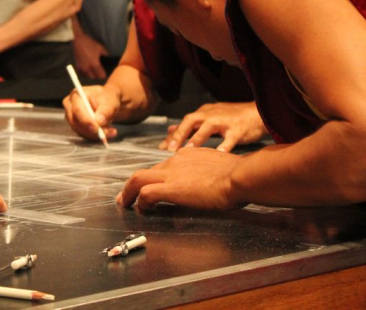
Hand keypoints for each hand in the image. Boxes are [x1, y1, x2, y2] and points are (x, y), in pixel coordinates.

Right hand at [62, 84, 119, 140]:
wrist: (107, 102)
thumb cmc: (106, 98)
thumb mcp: (109, 102)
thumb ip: (105, 111)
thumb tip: (99, 121)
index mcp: (76, 95)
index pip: (77, 110)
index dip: (86, 120)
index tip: (97, 128)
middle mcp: (70, 106)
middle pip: (76, 122)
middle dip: (92, 130)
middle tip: (107, 132)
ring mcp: (71, 117)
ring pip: (80, 130)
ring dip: (96, 134)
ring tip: (111, 131)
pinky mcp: (75, 126)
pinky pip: (83, 134)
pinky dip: (95, 135)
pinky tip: (107, 132)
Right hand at [73, 31, 107, 79]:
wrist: (78, 41)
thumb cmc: (89, 44)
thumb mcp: (100, 47)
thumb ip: (105, 53)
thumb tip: (109, 56)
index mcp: (95, 64)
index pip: (100, 75)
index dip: (103, 75)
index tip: (105, 73)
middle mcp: (88, 67)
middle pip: (93, 77)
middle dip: (97, 76)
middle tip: (99, 72)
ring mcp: (82, 67)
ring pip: (87, 76)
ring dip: (90, 75)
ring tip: (93, 72)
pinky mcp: (77, 65)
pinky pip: (81, 73)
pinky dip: (84, 73)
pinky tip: (86, 70)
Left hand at [117, 147, 243, 211]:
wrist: (239, 176)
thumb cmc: (239, 175)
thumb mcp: (220, 166)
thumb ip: (210, 171)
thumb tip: (211, 182)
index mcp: (187, 156)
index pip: (164, 166)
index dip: (154, 177)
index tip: (150, 185)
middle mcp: (175, 161)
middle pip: (146, 171)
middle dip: (132, 184)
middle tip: (126, 197)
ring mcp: (171, 173)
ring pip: (138, 178)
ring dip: (129, 193)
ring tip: (125, 204)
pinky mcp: (171, 188)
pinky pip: (146, 193)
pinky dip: (140, 202)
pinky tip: (142, 210)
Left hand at [160, 102, 266, 152]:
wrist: (259, 114)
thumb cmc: (232, 118)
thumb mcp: (209, 117)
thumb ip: (190, 125)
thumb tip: (169, 129)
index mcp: (204, 112)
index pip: (184, 122)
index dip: (172, 135)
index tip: (161, 148)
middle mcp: (212, 114)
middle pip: (191, 120)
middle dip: (179, 134)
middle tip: (169, 150)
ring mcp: (226, 120)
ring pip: (208, 127)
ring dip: (196, 138)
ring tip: (186, 151)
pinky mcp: (239, 129)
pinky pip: (231, 138)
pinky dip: (224, 146)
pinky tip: (217, 155)